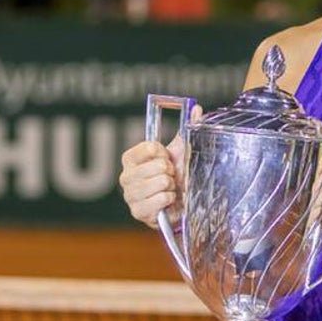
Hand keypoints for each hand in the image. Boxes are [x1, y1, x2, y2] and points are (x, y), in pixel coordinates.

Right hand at [118, 105, 200, 228]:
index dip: (163, 153)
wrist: (176, 203)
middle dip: (170, 171)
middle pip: (157, 166)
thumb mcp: (178, 152)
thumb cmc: (173, 176)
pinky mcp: (138, 212)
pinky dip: (169, 199)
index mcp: (131, 158)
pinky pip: (161, 199)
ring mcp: (130, 195)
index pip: (150, 147)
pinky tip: (168, 200)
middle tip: (170, 176)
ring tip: (169, 188)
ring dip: (171, 185)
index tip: (166, 157)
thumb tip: (196, 109)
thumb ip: (185, 130)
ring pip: (160, 182)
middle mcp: (126, 176)